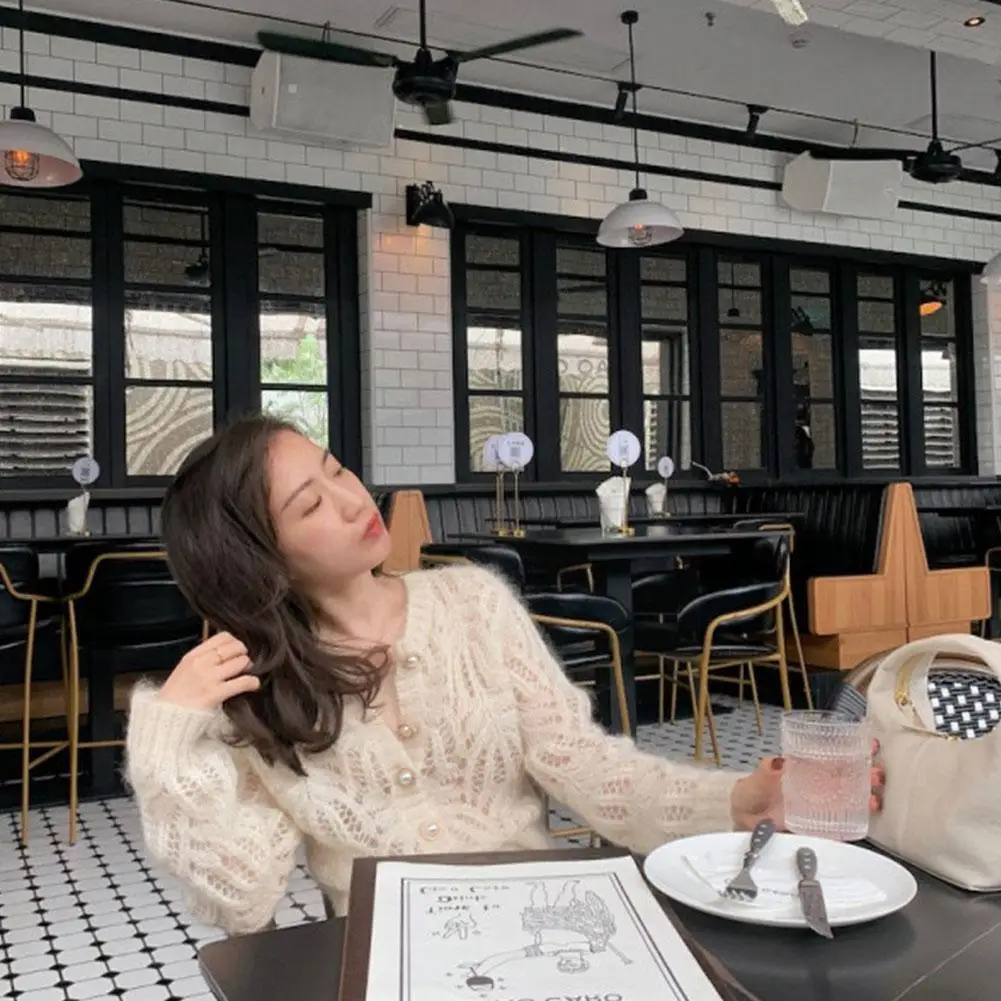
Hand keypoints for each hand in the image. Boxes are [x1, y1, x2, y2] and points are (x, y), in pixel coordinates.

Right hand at [158, 631, 259, 711]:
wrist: (164, 719)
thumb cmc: (176, 697)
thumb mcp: (184, 670)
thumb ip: (202, 659)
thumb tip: (225, 653)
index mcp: (192, 656)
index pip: (222, 637)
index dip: (234, 642)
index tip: (237, 650)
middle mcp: (200, 663)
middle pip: (234, 647)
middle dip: (243, 654)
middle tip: (244, 663)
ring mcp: (208, 678)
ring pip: (241, 662)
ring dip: (248, 667)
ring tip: (247, 673)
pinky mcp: (215, 694)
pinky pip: (242, 682)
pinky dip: (252, 682)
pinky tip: (253, 685)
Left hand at [730, 740, 884, 831]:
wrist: (745, 821)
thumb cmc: (752, 795)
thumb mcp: (757, 778)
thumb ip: (766, 770)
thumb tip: (778, 763)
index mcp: (804, 768)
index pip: (833, 756)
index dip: (852, 749)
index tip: (869, 744)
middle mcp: (816, 785)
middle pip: (847, 777)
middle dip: (865, 773)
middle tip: (876, 773)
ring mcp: (820, 805)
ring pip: (849, 798)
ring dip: (865, 796)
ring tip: (874, 798)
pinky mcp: (820, 825)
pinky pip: (842, 822)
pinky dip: (855, 819)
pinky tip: (864, 818)